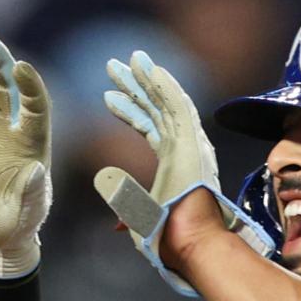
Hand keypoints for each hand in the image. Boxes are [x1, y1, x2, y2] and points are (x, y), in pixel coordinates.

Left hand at [97, 50, 273, 294]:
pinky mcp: (193, 143)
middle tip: (114, 66)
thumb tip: (110, 208)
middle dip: (135, 86)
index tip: (107, 97)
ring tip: (131, 57)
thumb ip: (126, 204)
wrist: (189, 243)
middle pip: (157, 108)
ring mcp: (191, 144)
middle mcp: (185, 148)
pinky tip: (152, 69)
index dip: (129, 110)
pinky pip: (179, 107)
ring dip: (148, 78)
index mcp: (174, 163)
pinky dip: (166, 87)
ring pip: (167, 102)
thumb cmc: (168, 236)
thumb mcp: (138, 215)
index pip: (149, 127)